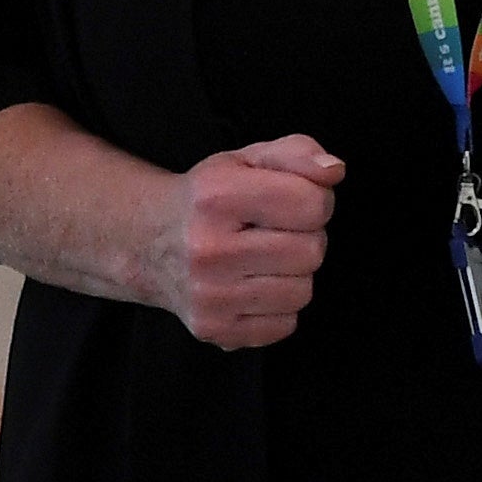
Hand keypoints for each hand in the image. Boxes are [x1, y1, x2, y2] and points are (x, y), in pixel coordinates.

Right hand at [145, 136, 342, 348]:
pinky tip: (251, 287)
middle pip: (310, 252)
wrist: (148, 242)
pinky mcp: (213, 329)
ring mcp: (208, 295)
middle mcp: (206, 249)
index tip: (291, 201)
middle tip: (274, 233)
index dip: (313, 200)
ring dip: (292, 275)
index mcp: (214, 197)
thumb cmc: (207, 199)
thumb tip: (334, 170)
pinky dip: (277, 307)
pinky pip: (285, 325)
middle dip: (303, 239)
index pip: (311, 204)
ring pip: (302, 292)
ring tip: (262, 260)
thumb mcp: (245, 161)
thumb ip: (296, 152)